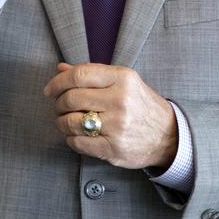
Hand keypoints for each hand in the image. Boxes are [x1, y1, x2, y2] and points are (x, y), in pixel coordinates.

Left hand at [44, 62, 177, 169]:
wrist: (168, 135)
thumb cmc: (141, 104)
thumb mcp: (123, 81)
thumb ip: (92, 74)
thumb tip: (60, 69)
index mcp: (122, 78)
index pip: (79, 75)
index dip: (58, 82)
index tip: (50, 89)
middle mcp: (120, 101)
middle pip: (72, 98)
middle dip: (58, 103)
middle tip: (58, 106)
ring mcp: (116, 126)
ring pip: (71, 121)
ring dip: (60, 121)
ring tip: (64, 120)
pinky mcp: (113, 148)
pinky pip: (78, 143)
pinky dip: (70, 138)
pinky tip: (75, 134)